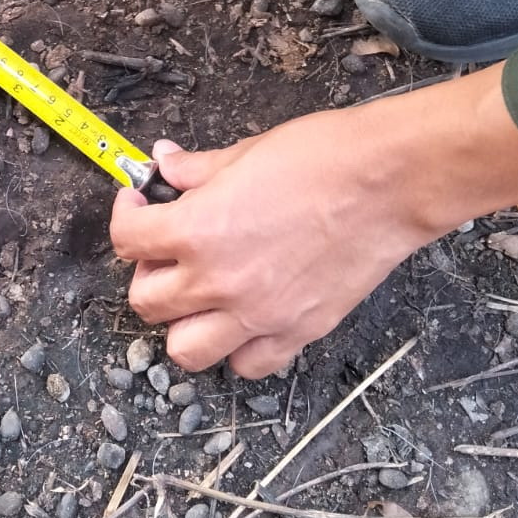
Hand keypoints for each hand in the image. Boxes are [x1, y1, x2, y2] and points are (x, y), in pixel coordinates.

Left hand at [109, 66, 517, 377]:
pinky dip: (238, 349)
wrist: (390, 181)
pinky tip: (245, 316)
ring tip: (200, 292)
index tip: (142, 204)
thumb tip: (165, 164)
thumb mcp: (244, 152)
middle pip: (146, 302)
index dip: (127, 216)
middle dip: (148, 270)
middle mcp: (219, 283)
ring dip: (183, 322)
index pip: (127, 240)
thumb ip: (195, 170)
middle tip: (168, 247)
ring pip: (185, 351)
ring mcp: (258, 316)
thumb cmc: (324, 157)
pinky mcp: (297, 332)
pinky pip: (247, 365)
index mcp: (197, 232)